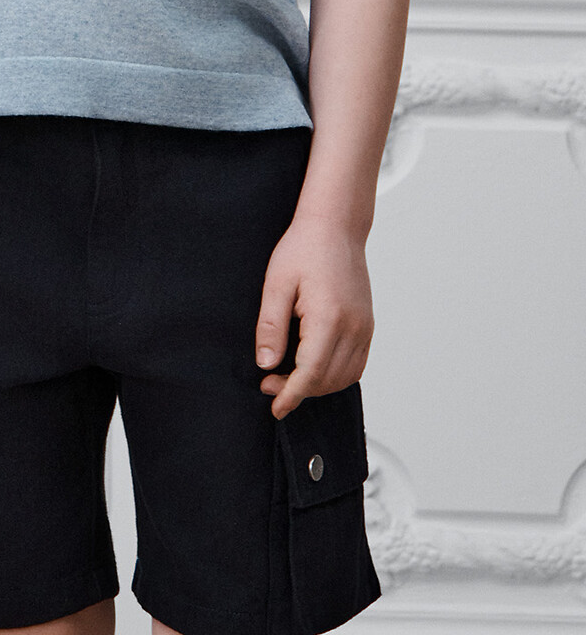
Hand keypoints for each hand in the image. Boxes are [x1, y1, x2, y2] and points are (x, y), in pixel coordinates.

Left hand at [254, 216, 373, 418]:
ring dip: (318, 386)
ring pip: (345, 377)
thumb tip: (266, 364)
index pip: (310, 373)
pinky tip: (314, 368)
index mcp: (329, 318)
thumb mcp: (276, 284)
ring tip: (289, 378)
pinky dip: (336, 375)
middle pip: (328, 380)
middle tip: (269, 384)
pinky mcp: (368, 325)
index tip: (275, 408)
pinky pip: (356, 364)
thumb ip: (271, 327)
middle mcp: (353, 327)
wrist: (336, 227)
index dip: (290, 395)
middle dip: (299, 391)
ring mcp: (365, 327)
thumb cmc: (304, 249)